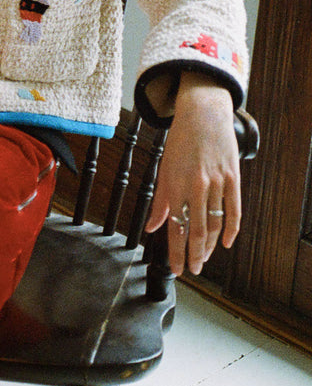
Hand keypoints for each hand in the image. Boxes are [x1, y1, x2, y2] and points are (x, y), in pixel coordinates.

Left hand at [145, 72, 239, 275]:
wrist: (202, 115)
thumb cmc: (180, 143)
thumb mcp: (164, 170)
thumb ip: (159, 201)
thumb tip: (152, 228)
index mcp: (175, 185)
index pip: (175, 227)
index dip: (176, 252)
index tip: (176, 269)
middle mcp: (196, 186)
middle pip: (197, 231)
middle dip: (194, 255)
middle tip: (193, 270)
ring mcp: (217, 183)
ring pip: (216, 224)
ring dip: (211, 246)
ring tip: (205, 258)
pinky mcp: (233, 178)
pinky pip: (235, 210)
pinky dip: (232, 229)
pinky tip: (227, 243)